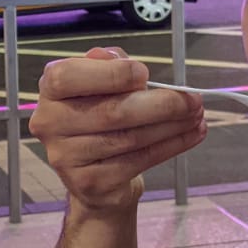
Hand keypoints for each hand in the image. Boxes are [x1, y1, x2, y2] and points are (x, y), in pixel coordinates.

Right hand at [29, 48, 205, 214]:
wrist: (93, 173)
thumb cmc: (100, 115)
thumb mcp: (100, 82)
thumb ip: (110, 65)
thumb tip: (126, 64)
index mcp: (51, 90)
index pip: (68, 77)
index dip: (110, 75)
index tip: (145, 73)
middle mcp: (50, 123)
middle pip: (111, 112)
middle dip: (160, 104)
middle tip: (193, 100)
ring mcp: (67, 157)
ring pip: (130, 138)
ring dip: (172, 126)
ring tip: (197, 115)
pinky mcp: (90, 183)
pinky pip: (139, 161)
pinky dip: (171, 146)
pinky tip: (190, 134)